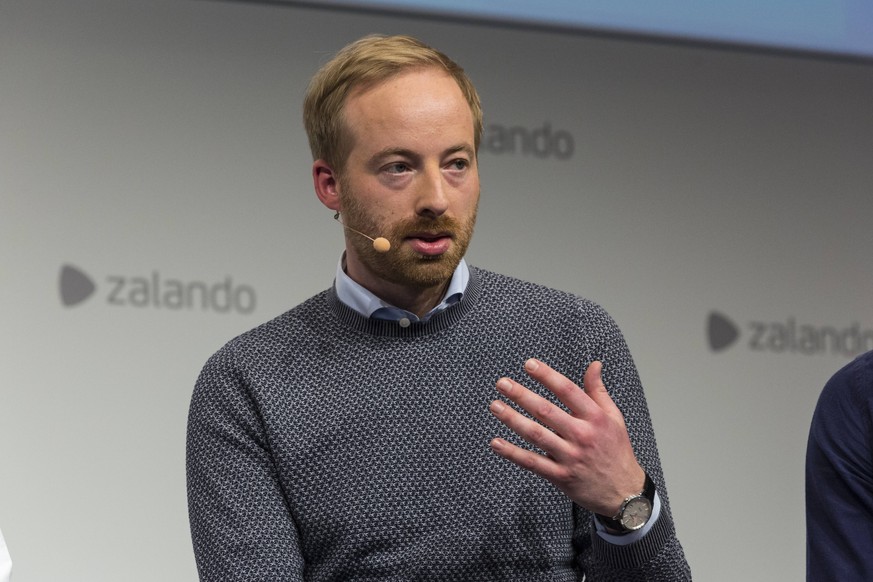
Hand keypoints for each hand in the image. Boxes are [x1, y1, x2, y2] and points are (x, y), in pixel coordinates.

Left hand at [489, 359, 644, 515]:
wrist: (624, 494)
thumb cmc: (616, 451)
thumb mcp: (614, 418)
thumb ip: (599, 391)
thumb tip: (594, 364)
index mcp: (595, 418)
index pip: (568, 391)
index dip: (547, 376)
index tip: (528, 365)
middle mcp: (582, 435)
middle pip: (547, 411)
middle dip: (521, 395)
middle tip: (502, 383)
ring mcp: (570, 457)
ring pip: (536, 435)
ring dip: (512, 419)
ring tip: (495, 406)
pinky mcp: (560, 476)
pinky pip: (532, 463)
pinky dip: (513, 453)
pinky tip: (496, 443)